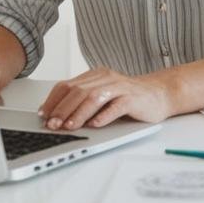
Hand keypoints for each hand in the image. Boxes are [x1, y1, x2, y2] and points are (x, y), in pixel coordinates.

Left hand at [40, 68, 174, 130]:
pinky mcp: (133, 98)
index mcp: (95, 76)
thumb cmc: (128, 99)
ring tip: (69, 126)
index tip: (43, 114)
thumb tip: (57, 117)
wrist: (160, 94)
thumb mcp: (102, 96)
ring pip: (94, 97)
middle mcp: (106, 78)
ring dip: (79, 113)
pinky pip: (116, 106)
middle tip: (52, 124)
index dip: (53, 100)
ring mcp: (120, 87)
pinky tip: (95, 124)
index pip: (67, 85)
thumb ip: (84, 101)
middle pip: (78, 91)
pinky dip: (104, 116)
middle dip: (62, 109)